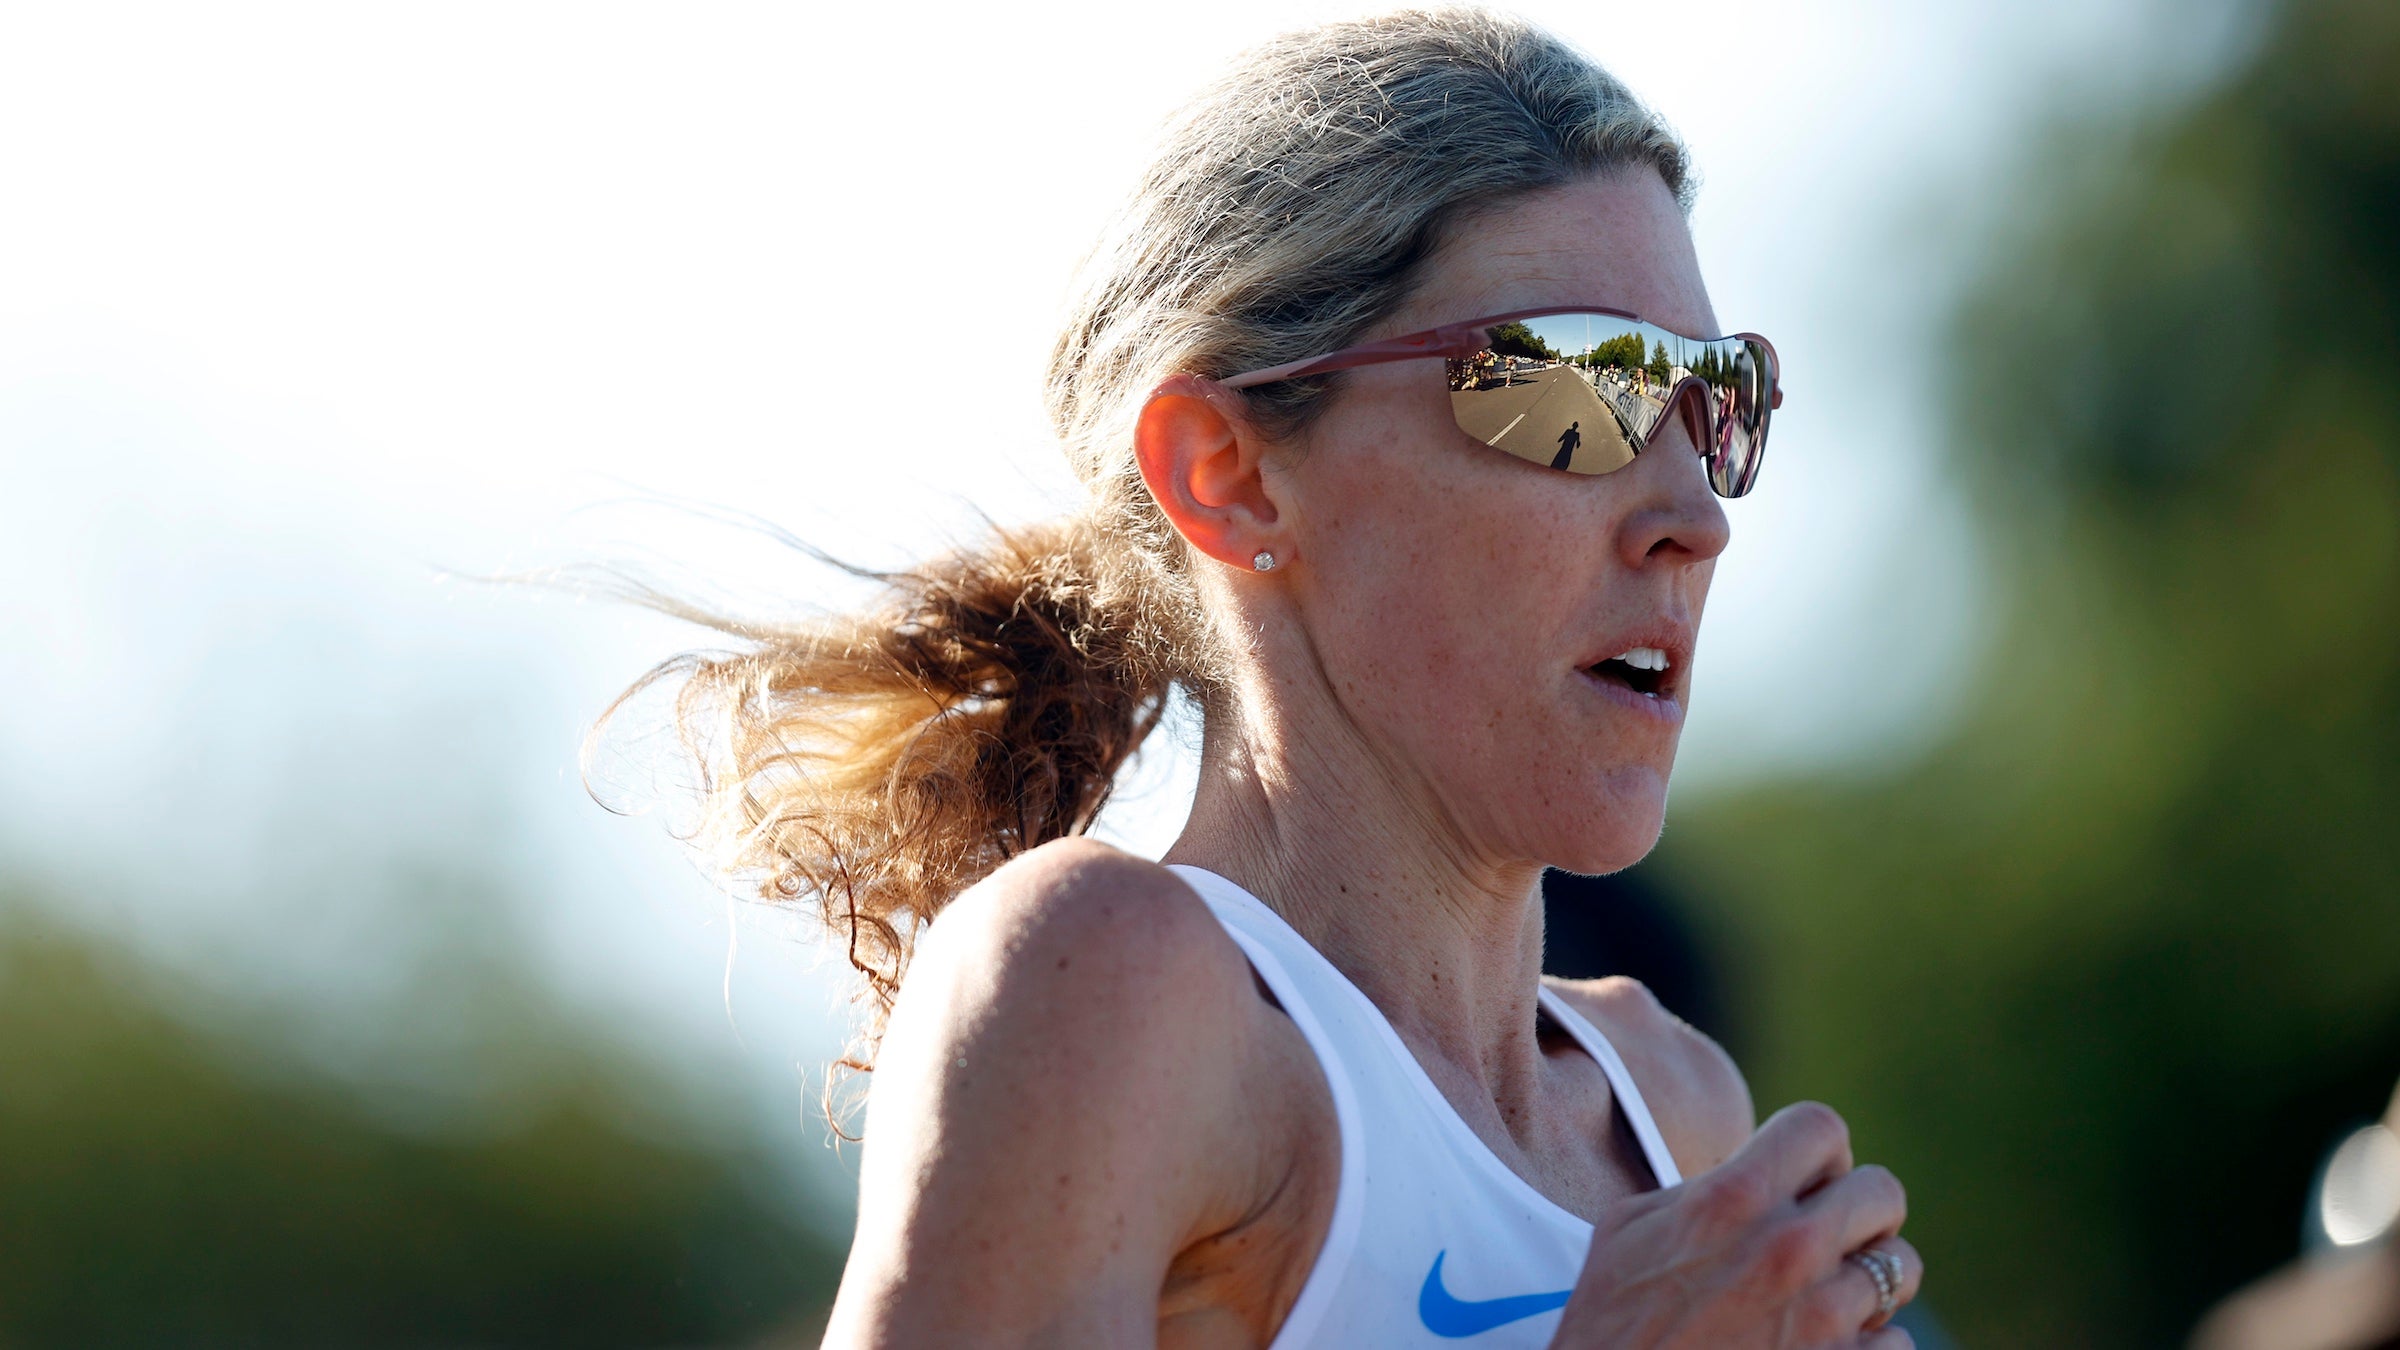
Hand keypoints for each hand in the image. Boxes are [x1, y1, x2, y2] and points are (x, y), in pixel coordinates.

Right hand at [1550, 1102, 1922, 1348]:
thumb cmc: (1609, 1325)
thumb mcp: (1629, 1229)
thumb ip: (1702, 1188)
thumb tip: (1752, 1173)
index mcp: (1732, 1198)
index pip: (1820, 1127)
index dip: (1820, 1153)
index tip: (1808, 1181)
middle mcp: (1787, 1248)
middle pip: (1883, 1192)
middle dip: (1861, 1211)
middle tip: (1832, 1238)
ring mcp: (1822, 1316)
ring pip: (1901, 1268)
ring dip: (1869, 1281)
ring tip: (1828, 1298)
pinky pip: (1896, 1341)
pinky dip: (1867, 1346)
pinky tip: (1822, 1348)